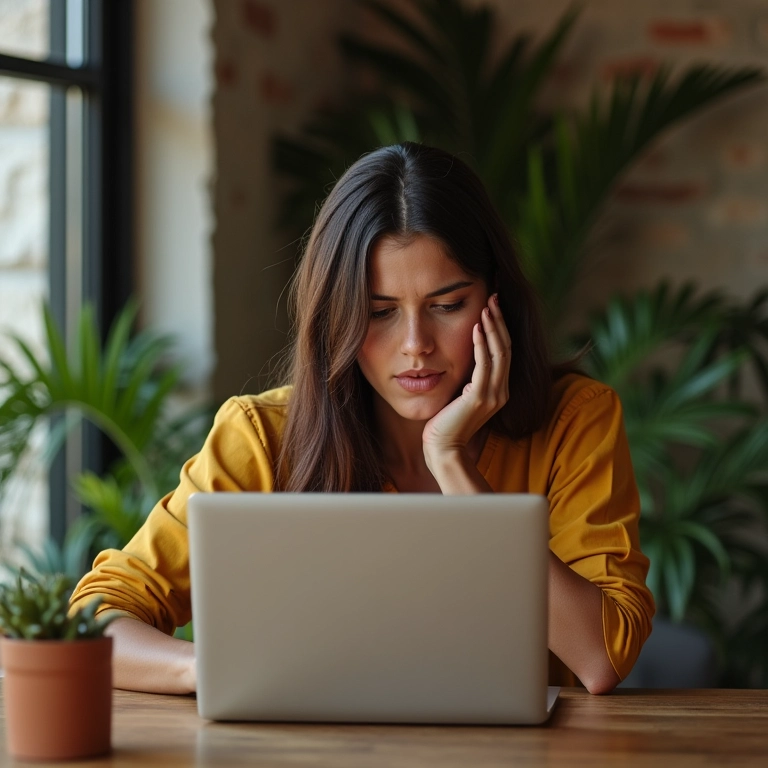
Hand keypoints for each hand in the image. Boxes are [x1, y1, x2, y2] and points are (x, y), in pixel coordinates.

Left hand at [422, 293, 510, 473]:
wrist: (443, 449)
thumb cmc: (446, 423)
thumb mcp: (460, 394)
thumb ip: (467, 377)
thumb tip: (463, 355)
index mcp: (499, 390)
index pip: (504, 352)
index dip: (501, 328)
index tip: (493, 307)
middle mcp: (501, 391)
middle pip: (506, 348)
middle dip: (500, 321)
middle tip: (493, 297)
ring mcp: (493, 395)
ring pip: (500, 353)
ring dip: (493, 327)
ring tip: (487, 306)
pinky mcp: (480, 397)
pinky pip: (485, 365)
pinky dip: (482, 344)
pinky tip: (476, 327)